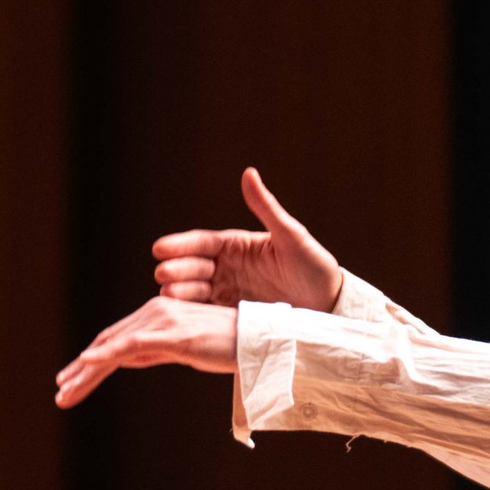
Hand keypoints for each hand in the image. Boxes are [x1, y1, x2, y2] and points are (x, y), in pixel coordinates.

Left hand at [53, 297, 237, 408]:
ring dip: (85, 371)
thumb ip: (155, 350)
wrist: (263, 340)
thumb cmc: (231, 345)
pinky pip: (132, 345)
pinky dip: (105, 355)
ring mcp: (163, 321)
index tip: (71, 381)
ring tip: (65, 393)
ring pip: (113, 347)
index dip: (90, 361)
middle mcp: (156, 312)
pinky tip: (86, 366)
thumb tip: (127, 358)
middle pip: (108, 343)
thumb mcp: (185, 349)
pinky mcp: (173, 334)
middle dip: (81, 370)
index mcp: (159, 314)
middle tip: (60, 393)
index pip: (116, 340)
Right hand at [151, 166, 342, 310]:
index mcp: (237, 246)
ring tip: (168, 294)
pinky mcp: (231, 316)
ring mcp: (228, 292)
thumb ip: (266, 207)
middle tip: (162, 274)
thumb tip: (248, 172)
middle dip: (176, 270)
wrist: (329, 307)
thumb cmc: (314, 267)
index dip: (181, 245)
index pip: (202, 243)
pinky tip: (178, 316)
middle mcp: (228, 268)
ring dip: (179, 292)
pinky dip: (191, 314)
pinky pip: (206, 314)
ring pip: (195, 290)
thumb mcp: (291, 235)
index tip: (160, 248)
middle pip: (193, 267)